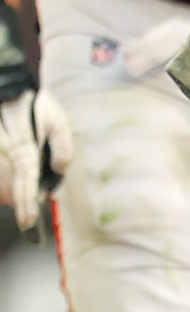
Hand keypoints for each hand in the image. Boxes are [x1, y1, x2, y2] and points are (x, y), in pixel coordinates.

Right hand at [0, 91, 69, 232]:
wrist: (6, 88)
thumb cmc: (34, 104)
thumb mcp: (58, 120)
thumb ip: (62, 146)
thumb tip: (60, 168)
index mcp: (24, 150)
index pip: (25, 184)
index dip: (25, 206)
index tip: (28, 222)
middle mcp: (4, 155)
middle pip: (8, 189)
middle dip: (19, 202)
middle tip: (29, 210)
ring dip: (8, 194)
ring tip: (20, 199)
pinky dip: (1, 183)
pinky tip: (9, 188)